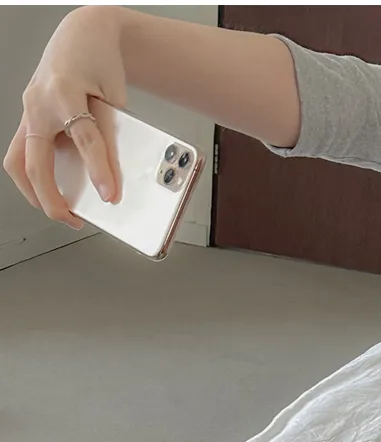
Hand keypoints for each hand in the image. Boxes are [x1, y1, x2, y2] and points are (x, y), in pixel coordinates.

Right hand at [3, 11, 125, 225]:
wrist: (83, 33)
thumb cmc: (98, 58)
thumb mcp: (112, 95)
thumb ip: (110, 135)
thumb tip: (111, 178)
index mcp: (64, 90)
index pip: (83, 137)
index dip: (98, 170)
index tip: (109, 196)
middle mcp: (39, 102)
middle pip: (34, 163)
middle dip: (51, 199)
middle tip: (73, 218)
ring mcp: (29, 110)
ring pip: (17, 162)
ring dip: (32, 192)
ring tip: (58, 208)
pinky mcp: (28, 117)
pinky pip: (21, 153)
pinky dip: (35, 175)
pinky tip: (53, 185)